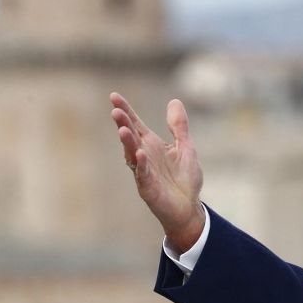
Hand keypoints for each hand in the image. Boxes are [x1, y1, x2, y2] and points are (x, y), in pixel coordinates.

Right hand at [110, 92, 205, 251]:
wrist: (189, 206)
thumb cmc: (185, 178)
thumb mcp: (185, 147)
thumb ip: (179, 126)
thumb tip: (174, 101)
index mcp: (152, 145)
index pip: (136, 124)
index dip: (126, 110)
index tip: (114, 96)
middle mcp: (144, 156)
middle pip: (131, 136)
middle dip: (123, 123)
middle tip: (115, 110)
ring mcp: (144, 171)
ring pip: (132, 154)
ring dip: (127, 142)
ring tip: (122, 129)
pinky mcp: (148, 188)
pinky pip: (143, 174)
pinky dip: (141, 164)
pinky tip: (140, 154)